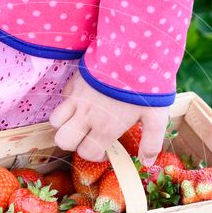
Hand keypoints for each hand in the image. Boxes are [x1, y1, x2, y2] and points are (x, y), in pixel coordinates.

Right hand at [49, 70, 170, 165]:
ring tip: (80, 120)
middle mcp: (86, 116)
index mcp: (105, 127)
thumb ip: (151, 142)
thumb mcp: (156, 115)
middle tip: (88, 136)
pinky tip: (83, 100)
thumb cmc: (147, 85)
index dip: (94, 154)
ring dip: (65, 124)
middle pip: (63, 141)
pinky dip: (67, 104)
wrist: (134, 50)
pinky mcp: (74, 82)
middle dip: (74, 143)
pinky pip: (62, 99)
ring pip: (55, 122)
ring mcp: (77, 98)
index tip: (103, 148)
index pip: (86, 152)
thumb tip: (146, 162)